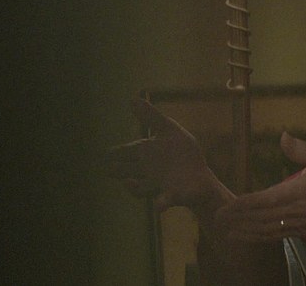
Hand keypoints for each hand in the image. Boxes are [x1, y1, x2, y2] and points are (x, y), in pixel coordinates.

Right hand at [106, 99, 230, 211]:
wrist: (199, 178)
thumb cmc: (182, 153)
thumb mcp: (168, 130)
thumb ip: (150, 116)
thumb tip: (131, 98)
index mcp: (148, 153)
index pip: (129, 151)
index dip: (117, 153)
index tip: (106, 153)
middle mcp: (149, 170)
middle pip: (130, 170)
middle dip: (119, 171)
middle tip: (108, 170)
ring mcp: (159, 184)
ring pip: (142, 187)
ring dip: (134, 187)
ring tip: (128, 182)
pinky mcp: (173, 195)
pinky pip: (164, 201)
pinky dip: (161, 204)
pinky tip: (158, 206)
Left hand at [214, 133, 305, 240]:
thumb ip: (302, 149)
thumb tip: (283, 137)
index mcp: (298, 192)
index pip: (265, 200)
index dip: (244, 205)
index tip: (226, 206)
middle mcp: (295, 211)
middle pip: (260, 219)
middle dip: (237, 221)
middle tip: (216, 220)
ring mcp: (297, 223)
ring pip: (266, 230)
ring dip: (244, 232)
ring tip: (225, 232)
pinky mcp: (300, 229)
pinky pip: (275, 235)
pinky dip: (259, 237)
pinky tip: (247, 236)